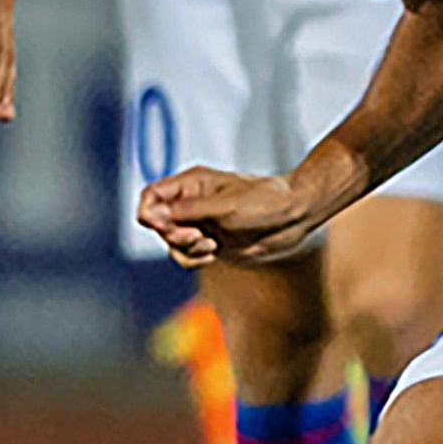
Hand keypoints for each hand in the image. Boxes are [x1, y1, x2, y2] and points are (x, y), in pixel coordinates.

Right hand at [136, 166, 328, 268]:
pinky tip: (214, 253)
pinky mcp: (210, 243)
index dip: (149, 212)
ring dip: (185, 249)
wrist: (293, 218)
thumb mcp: (223, 206)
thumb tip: (150, 213)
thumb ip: (185, 210)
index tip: (161, 225)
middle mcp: (192, 203)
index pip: (152, 195)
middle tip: (197, 236)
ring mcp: (200, 223)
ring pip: (171, 243)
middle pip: (158, 222)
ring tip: (210, 245)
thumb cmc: (264, 201)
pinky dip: (194, 258)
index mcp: (192, 184)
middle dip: (172, 234)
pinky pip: (186, 256)